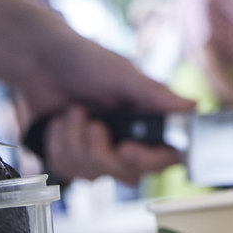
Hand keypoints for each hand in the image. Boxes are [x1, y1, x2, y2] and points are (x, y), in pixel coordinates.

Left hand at [12, 25, 189, 186]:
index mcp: (147, 119)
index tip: (125, 149)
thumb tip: (193, 106)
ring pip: (93, 174)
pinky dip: (56, 146)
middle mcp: (128, 139)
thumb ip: (155, 94)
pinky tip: (57, 124)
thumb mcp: (121, 74)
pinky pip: (67, 171)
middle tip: (91, 124)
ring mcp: (99, 151)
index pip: (166, 156)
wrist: (38, 61)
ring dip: (73, 142)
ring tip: (70, 113)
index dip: (149, 161)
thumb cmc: (84, 58)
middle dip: (100, 151)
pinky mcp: (73, 157)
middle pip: (127, 174)